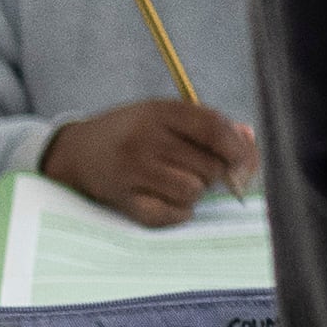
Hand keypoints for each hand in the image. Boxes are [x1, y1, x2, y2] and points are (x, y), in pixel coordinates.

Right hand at [40, 100, 256, 223]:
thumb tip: (249, 140)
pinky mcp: (124, 199)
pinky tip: (169, 201)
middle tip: (198, 170)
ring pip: (193, 191)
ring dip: (195, 192)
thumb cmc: (131, 131)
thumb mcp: (164, 115)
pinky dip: (178, 212)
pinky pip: (170, 215)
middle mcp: (146, 139)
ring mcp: (133, 170)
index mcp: (160, 111)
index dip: (238, 148)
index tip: (246, 163)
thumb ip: (208, 124)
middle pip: (208, 165)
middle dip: (214, 173)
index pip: (213, 129)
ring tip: (179, 183)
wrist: (77, 151)